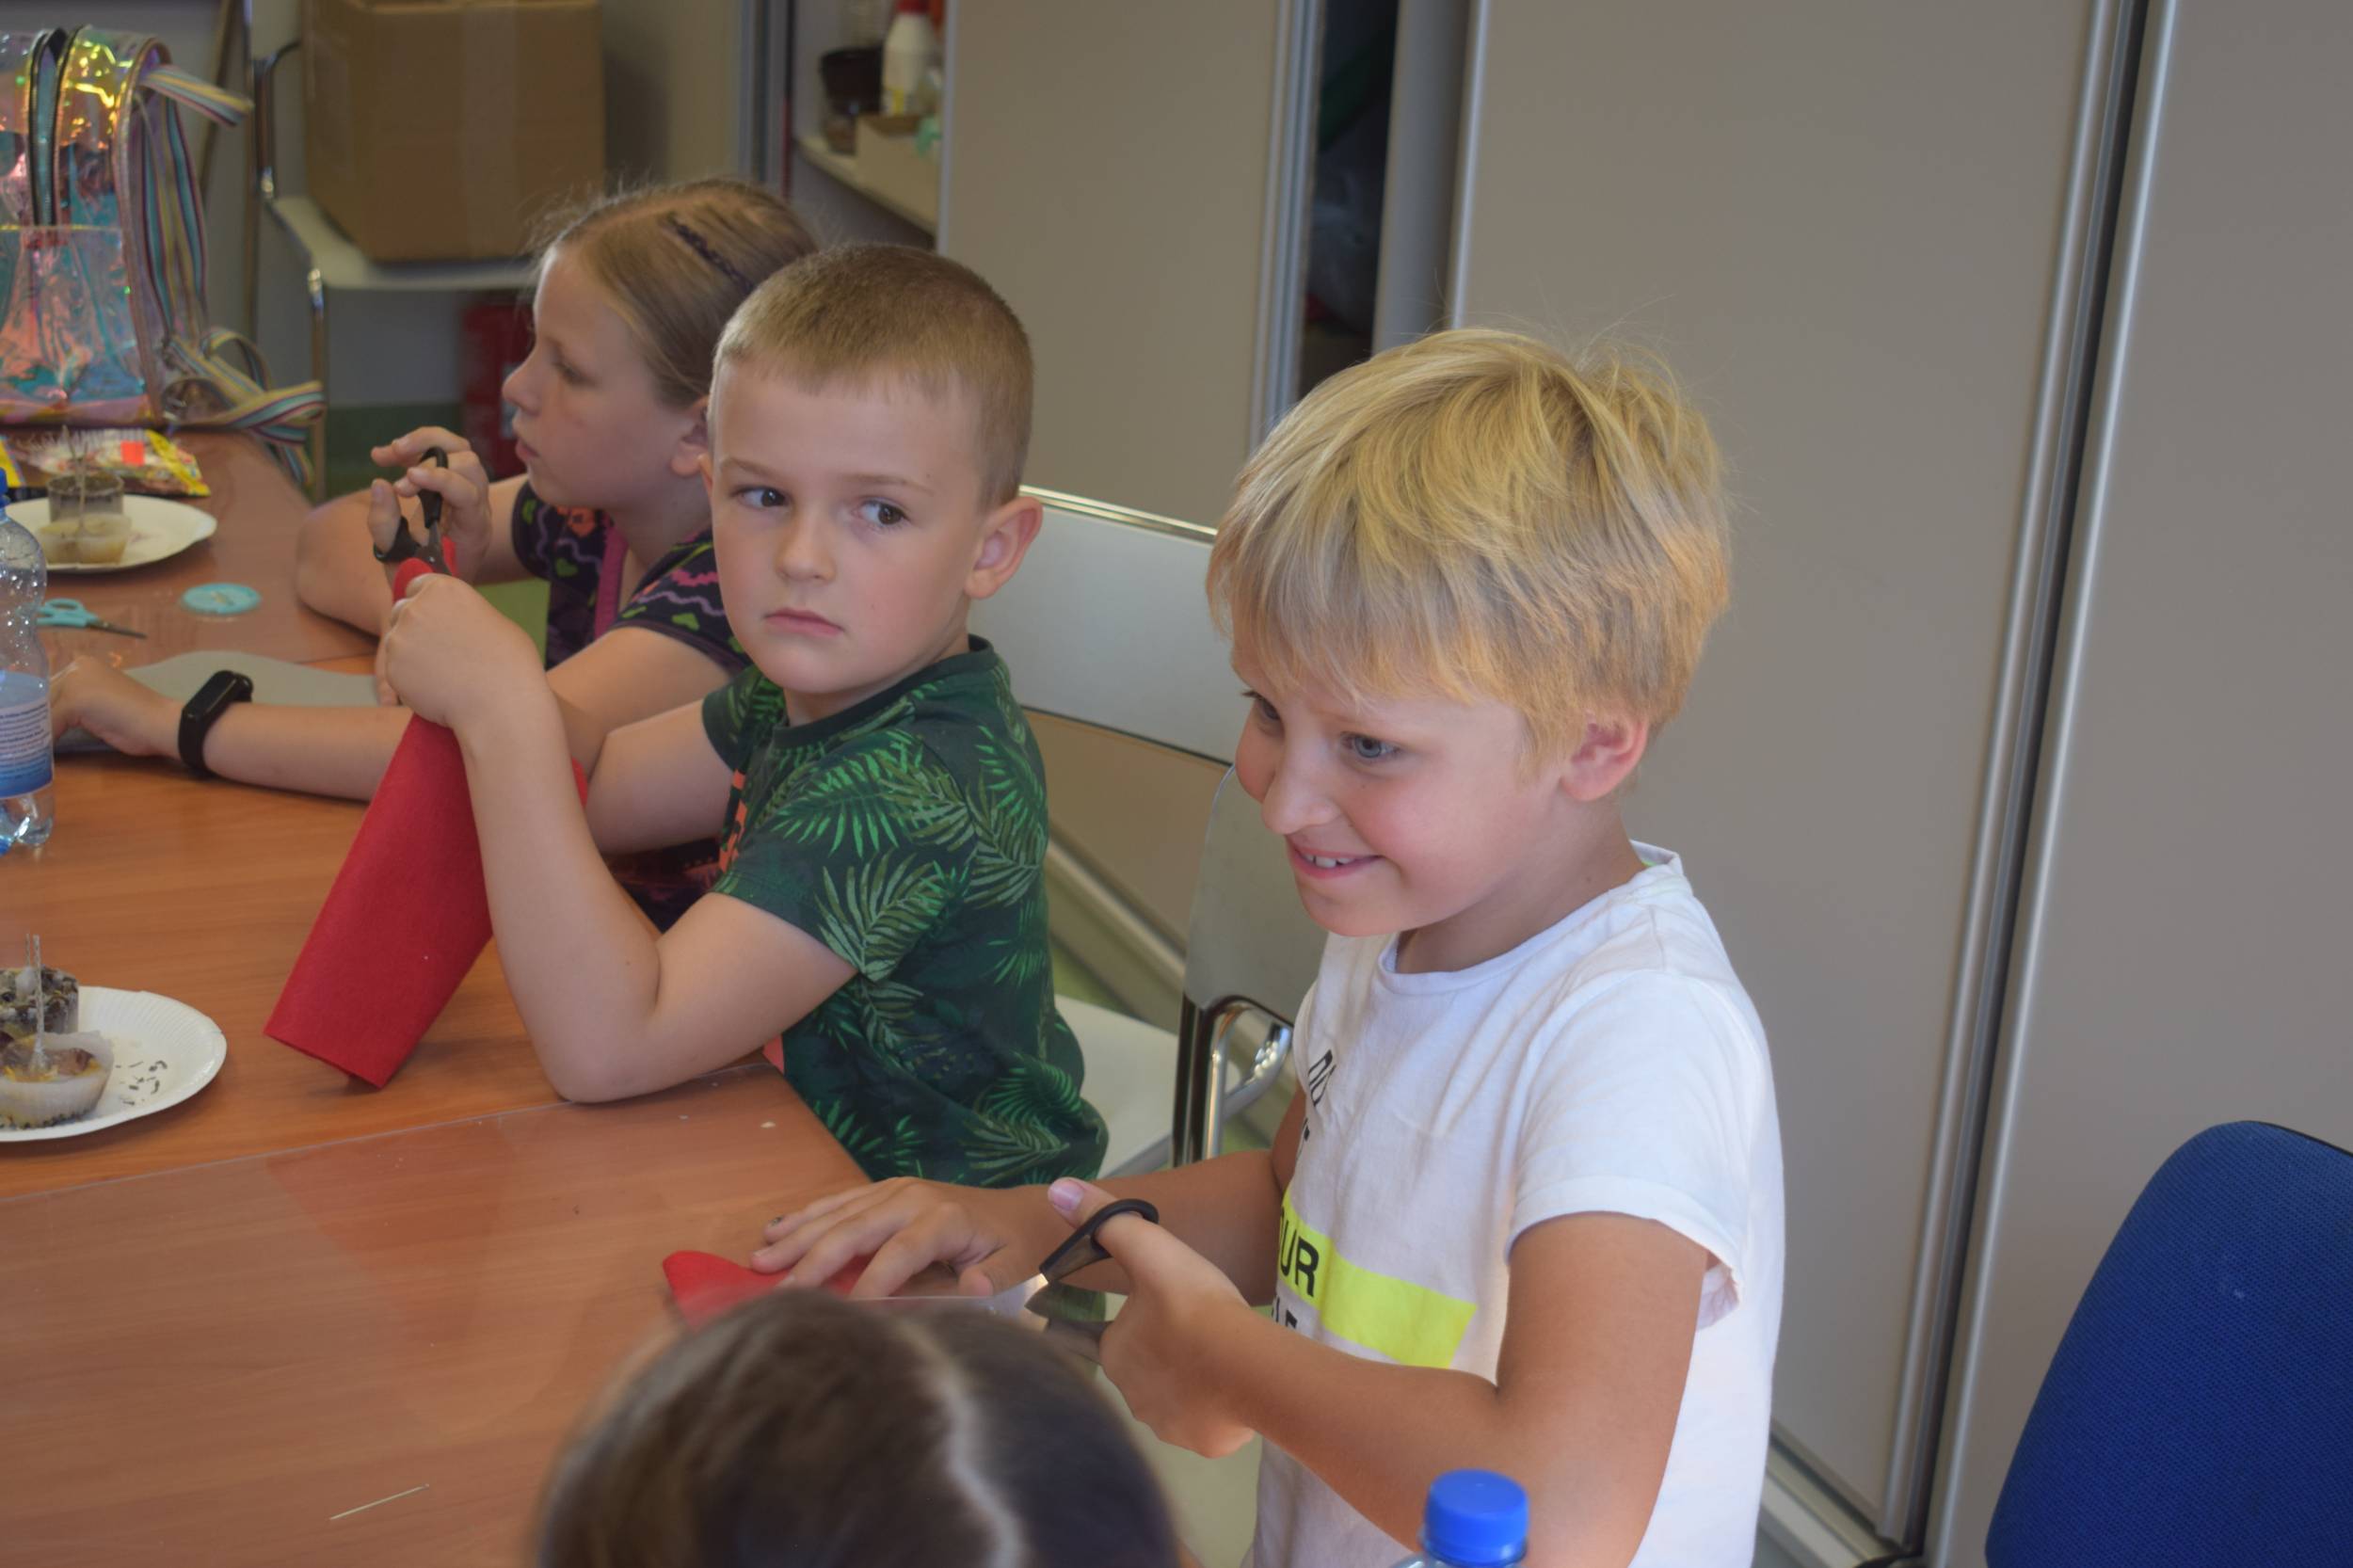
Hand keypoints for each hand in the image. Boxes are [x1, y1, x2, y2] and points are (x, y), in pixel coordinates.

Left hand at [47, 658, 178, 757]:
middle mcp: (77, 666)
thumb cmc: (138, 719)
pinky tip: (48, 750)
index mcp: (84, 665)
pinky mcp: (76, 700)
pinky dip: (48, 739)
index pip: (50, 688)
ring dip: (40, 730)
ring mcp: (76, 681)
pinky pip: (51, 723)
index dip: (42, 710)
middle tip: (35, 740)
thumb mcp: (99, 705)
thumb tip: (48, 718)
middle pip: (43, 697)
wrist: (162, 723)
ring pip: (44, 710)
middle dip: (38, 720)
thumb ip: (76, 703)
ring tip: (39, 746)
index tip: (38, 728)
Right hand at [369, 426, 493, 580]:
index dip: (440, 480)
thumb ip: (385, 525)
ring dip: (422, 443)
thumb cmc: (418, 576)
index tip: (405, 479)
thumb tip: (380, 484)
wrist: (433, 581)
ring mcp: (469, 492)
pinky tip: (385, 456)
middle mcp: (478, 507)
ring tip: (385, 454)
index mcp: (473, 531)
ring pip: (459, 450)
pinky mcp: (453, 481)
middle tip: (393, 466)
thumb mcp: (395, 559)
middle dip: (429, 458)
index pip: (468, 494)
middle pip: (470, 463)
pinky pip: (443, 453)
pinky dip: (415, 448)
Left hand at [377, 573, 542, 729]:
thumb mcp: (493, 621)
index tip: (434, 619)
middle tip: (436, 648)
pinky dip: (409, 677)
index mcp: (444, 589)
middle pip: (401, 611)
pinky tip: (436, 687)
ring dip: (410, 652)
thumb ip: (462, 614)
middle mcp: (416, 607)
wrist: (500, 704)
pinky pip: (396, 669)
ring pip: (396, 641)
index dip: (424, 602)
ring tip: (441, 672)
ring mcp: (400, 638)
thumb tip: (451, 621)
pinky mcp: (392, 668)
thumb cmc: (509, 664)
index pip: (417, 585)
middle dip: (413, 626)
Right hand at [753, 1177, 1053, 1298]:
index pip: (898, 1254)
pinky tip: (777, 1229)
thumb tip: (970, 1289)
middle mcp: (913, 1198)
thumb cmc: (1016, 1247)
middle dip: (812, 1261)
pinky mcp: (887, 1190)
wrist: (1024, 1211)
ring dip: (797, 1236)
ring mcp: (896, 1190)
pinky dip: (807, 1216)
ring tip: (758, 1260)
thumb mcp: (1015, 1268)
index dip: (869, 1284)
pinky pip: (841, 1202)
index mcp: (944, 1220)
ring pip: (838, 1213)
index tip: (839, 1315)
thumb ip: (992, 1281)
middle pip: (855, 1230)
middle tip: (775, 1292)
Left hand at [1054, 1179, 1257, 1457]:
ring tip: (1210, 1360)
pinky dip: (1210, 1411)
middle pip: (1140, 1370)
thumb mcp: (1150, 1249)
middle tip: (1187, 1331)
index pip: (1098, 1340)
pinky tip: (1229, 1391)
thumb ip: (1106, 1221)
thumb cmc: (1193, 1305)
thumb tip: (1058, 1190)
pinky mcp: (1202, 1444)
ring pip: (1170, 1400)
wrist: (1246, 1365)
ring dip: (1182, 1384)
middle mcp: (1131, 1396)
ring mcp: (1166, 1425)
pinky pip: (1201, 1424)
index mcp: (1114, 1352)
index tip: (1129, 1322)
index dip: (1113, 1328)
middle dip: (1155, 1354)